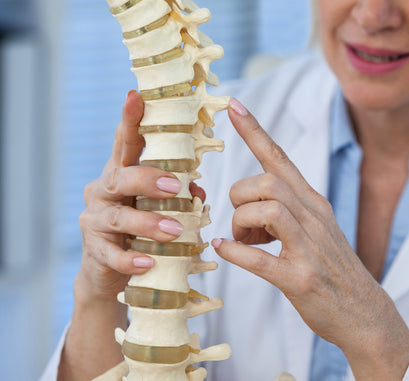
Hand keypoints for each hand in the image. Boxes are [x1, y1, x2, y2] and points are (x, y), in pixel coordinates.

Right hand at [77, 90, 204, 301]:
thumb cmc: (139, 230)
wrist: (110, 272)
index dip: (129, 120)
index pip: (124, 143)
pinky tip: (147, 263)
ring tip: (175, 230)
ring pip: (119, 216)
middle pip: (121, 176)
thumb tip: (197, 188)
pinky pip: (111, 254)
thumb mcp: (157, 207)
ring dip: (148, 222)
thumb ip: (176, 194)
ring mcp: (95, 220)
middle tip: (177, 187)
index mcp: (122, 174)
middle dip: (149, 179)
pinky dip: (131, 259)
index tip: (136, 96)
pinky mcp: (94, 250)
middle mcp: (104, 191)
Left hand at [212, 99, 408, 379]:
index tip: (232, 104)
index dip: (255, 131)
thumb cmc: (332, 269)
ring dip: (241, 223)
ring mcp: (309, 248)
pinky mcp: (301, 279)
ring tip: (242, 241)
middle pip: (267, 181)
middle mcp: (313, 218)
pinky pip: (260, 259)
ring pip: (267, 209)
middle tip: (240, 223)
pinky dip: (235, 252)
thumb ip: (285, 210)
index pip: (281, 158)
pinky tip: (225, 250)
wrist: (365, 313)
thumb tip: (247, 204)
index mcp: (313, 203)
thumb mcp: (316, 229)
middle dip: (240, 195)